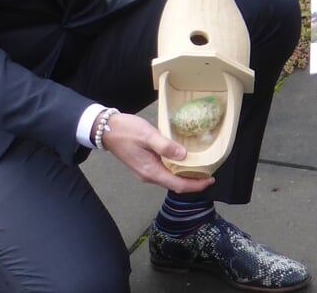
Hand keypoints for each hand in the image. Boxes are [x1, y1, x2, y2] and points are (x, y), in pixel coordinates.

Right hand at [100, 110, 214, 192]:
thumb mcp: (148, 135)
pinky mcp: (144, 165)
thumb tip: (184, 156)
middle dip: (193, 182)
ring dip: (185, 176)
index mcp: (151, 171)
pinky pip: (164, 172)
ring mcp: (145, 171)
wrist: (106, 129)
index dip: (195, 185)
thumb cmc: (126, 131)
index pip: (178, 185)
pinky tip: (183, 160)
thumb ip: (165, 146)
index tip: (210, 180)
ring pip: (170, 179)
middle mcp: (149, 175)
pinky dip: (176, 170)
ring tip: (200, 167)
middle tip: (209, 173)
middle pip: (175, 185)